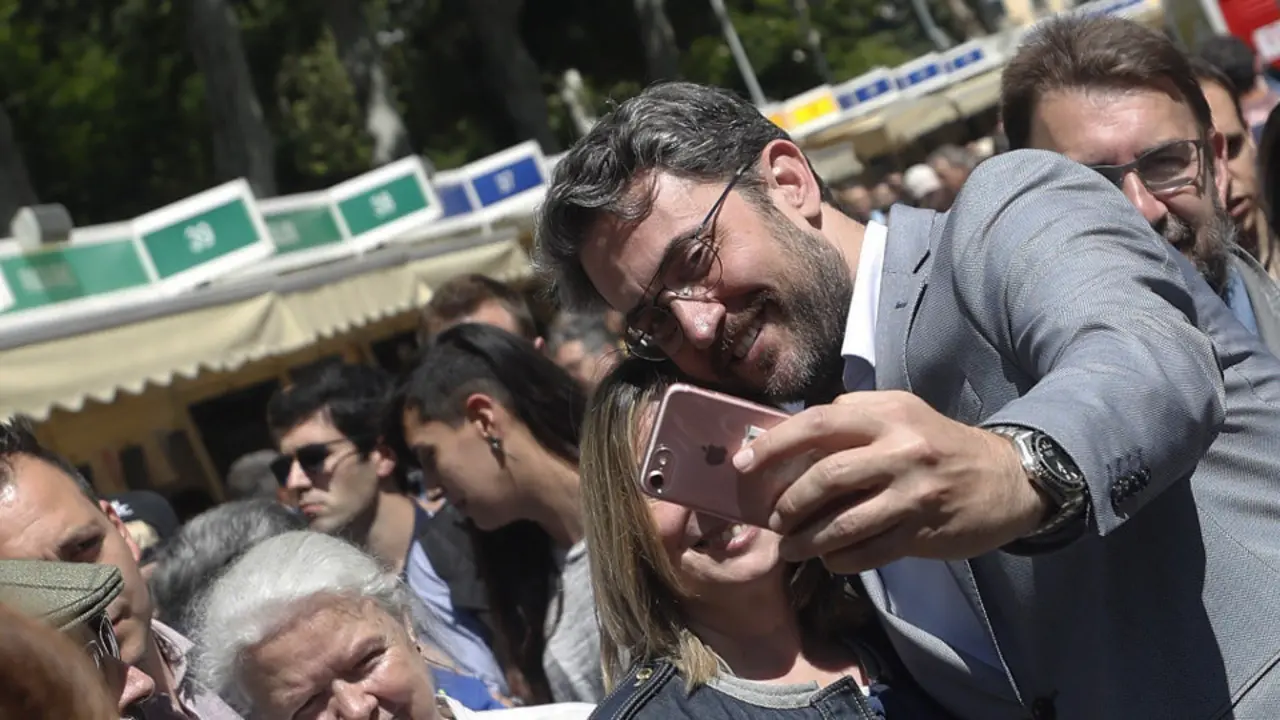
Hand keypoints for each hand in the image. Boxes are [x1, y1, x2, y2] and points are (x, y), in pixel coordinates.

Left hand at [732, 391, 1047, 572]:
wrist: (1007, 479)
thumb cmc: (938, 444)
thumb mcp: (901, 413)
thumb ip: (853, 418)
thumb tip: (791, 435)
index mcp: (887, 415)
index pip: (817, 424)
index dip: (774, 444)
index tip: (744, 464)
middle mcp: (900, 450)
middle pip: (825, 477)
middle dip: (788, 503)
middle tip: (771, 519)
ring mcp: (913, 493)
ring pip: (843, 523)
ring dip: (806, 540)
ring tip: (789, 547)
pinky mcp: (922, 531)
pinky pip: (868, 551)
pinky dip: (840, 559)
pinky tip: (829, 558)